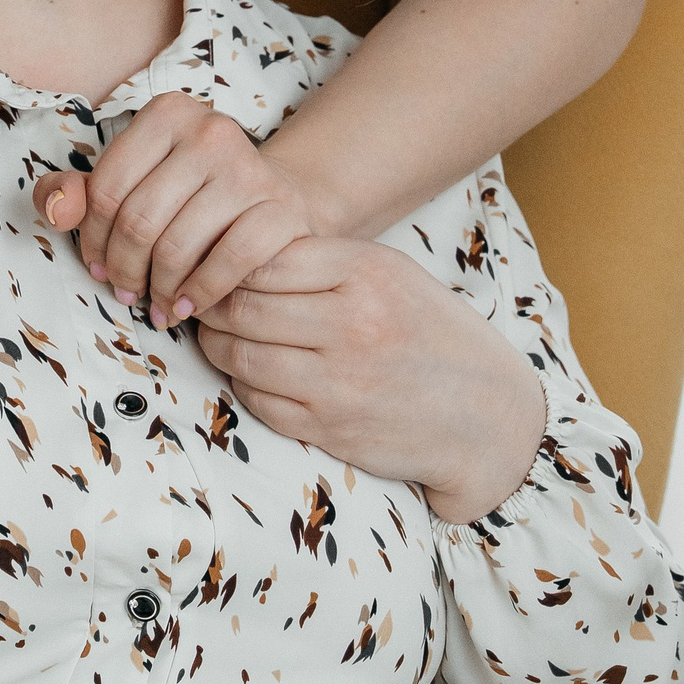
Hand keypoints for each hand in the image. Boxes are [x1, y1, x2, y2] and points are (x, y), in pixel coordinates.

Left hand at [36, 92, 314, 328]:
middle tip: (126, 294)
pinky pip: (228, 262)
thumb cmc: (188, 192)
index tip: (97, 266)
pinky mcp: (280, 207)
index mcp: (167, 113)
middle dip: (125, 269)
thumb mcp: (131, 180)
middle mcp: (210, 130)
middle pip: (139, 220)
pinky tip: (190, 307)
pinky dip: (201, 294)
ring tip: (156, 304)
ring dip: (159, 289)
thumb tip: (56, 211)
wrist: (270, 198)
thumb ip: (78, 192)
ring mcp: (249, 166)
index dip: (92, 238)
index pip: (107, 188)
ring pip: (178, 246)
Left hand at [196, 237, 546, 524]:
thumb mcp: (391, 274)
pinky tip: (248, 372)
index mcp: (366, 273)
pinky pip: (257, 401)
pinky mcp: (328, 429)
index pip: (264, 258)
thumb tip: (243, 255)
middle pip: (244, 307)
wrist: (486, 415)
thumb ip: (324, 260)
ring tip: (216, 334)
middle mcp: (352, 324)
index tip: (217, 266)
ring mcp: (338, 382)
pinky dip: (242, 384)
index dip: (229, 263)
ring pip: (241, 356)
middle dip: (211, 305)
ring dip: (217, 345)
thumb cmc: (431, 333)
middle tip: (198, 301)